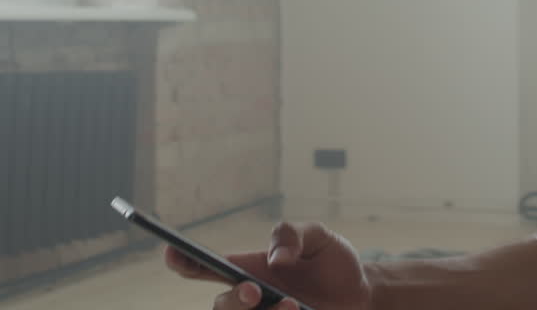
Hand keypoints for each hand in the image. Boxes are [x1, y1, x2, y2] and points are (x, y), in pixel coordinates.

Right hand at [165, 221, 372, 309]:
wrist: (362, 293)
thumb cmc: (333, 262)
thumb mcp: (319, 236)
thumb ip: (293, 234)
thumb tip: (275, 258)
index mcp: (247, 270)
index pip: (203, 268)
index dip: (182, 262)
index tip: (173, 254)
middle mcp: (249, 300)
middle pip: (219, 307)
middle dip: (232, 300)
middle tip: (255, 291)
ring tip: (293, 306)